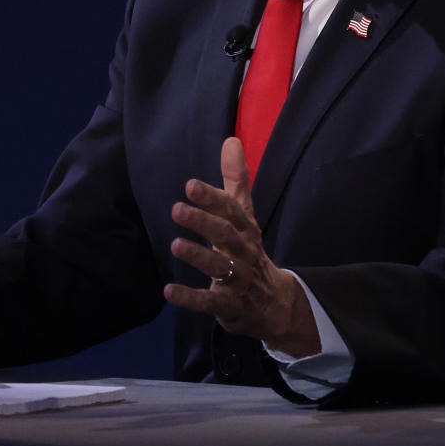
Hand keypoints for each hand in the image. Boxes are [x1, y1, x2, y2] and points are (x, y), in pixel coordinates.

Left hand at [163, 137, 319, 357]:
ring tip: (175, 245)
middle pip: (226, 235)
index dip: (212, 199)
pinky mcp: (230, 305)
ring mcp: (238, 280)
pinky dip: (190, 298)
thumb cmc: (249, 251)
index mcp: (245, 229)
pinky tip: (169, 290)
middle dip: (203, 222)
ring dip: (199, 256)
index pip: (231, 210)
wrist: (275, 303)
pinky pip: (210, 302)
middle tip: (176, 210)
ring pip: (220, 267)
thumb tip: (231, 140)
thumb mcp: (245, 216)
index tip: (190, 186)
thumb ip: (236, 180)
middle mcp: (244, 252)